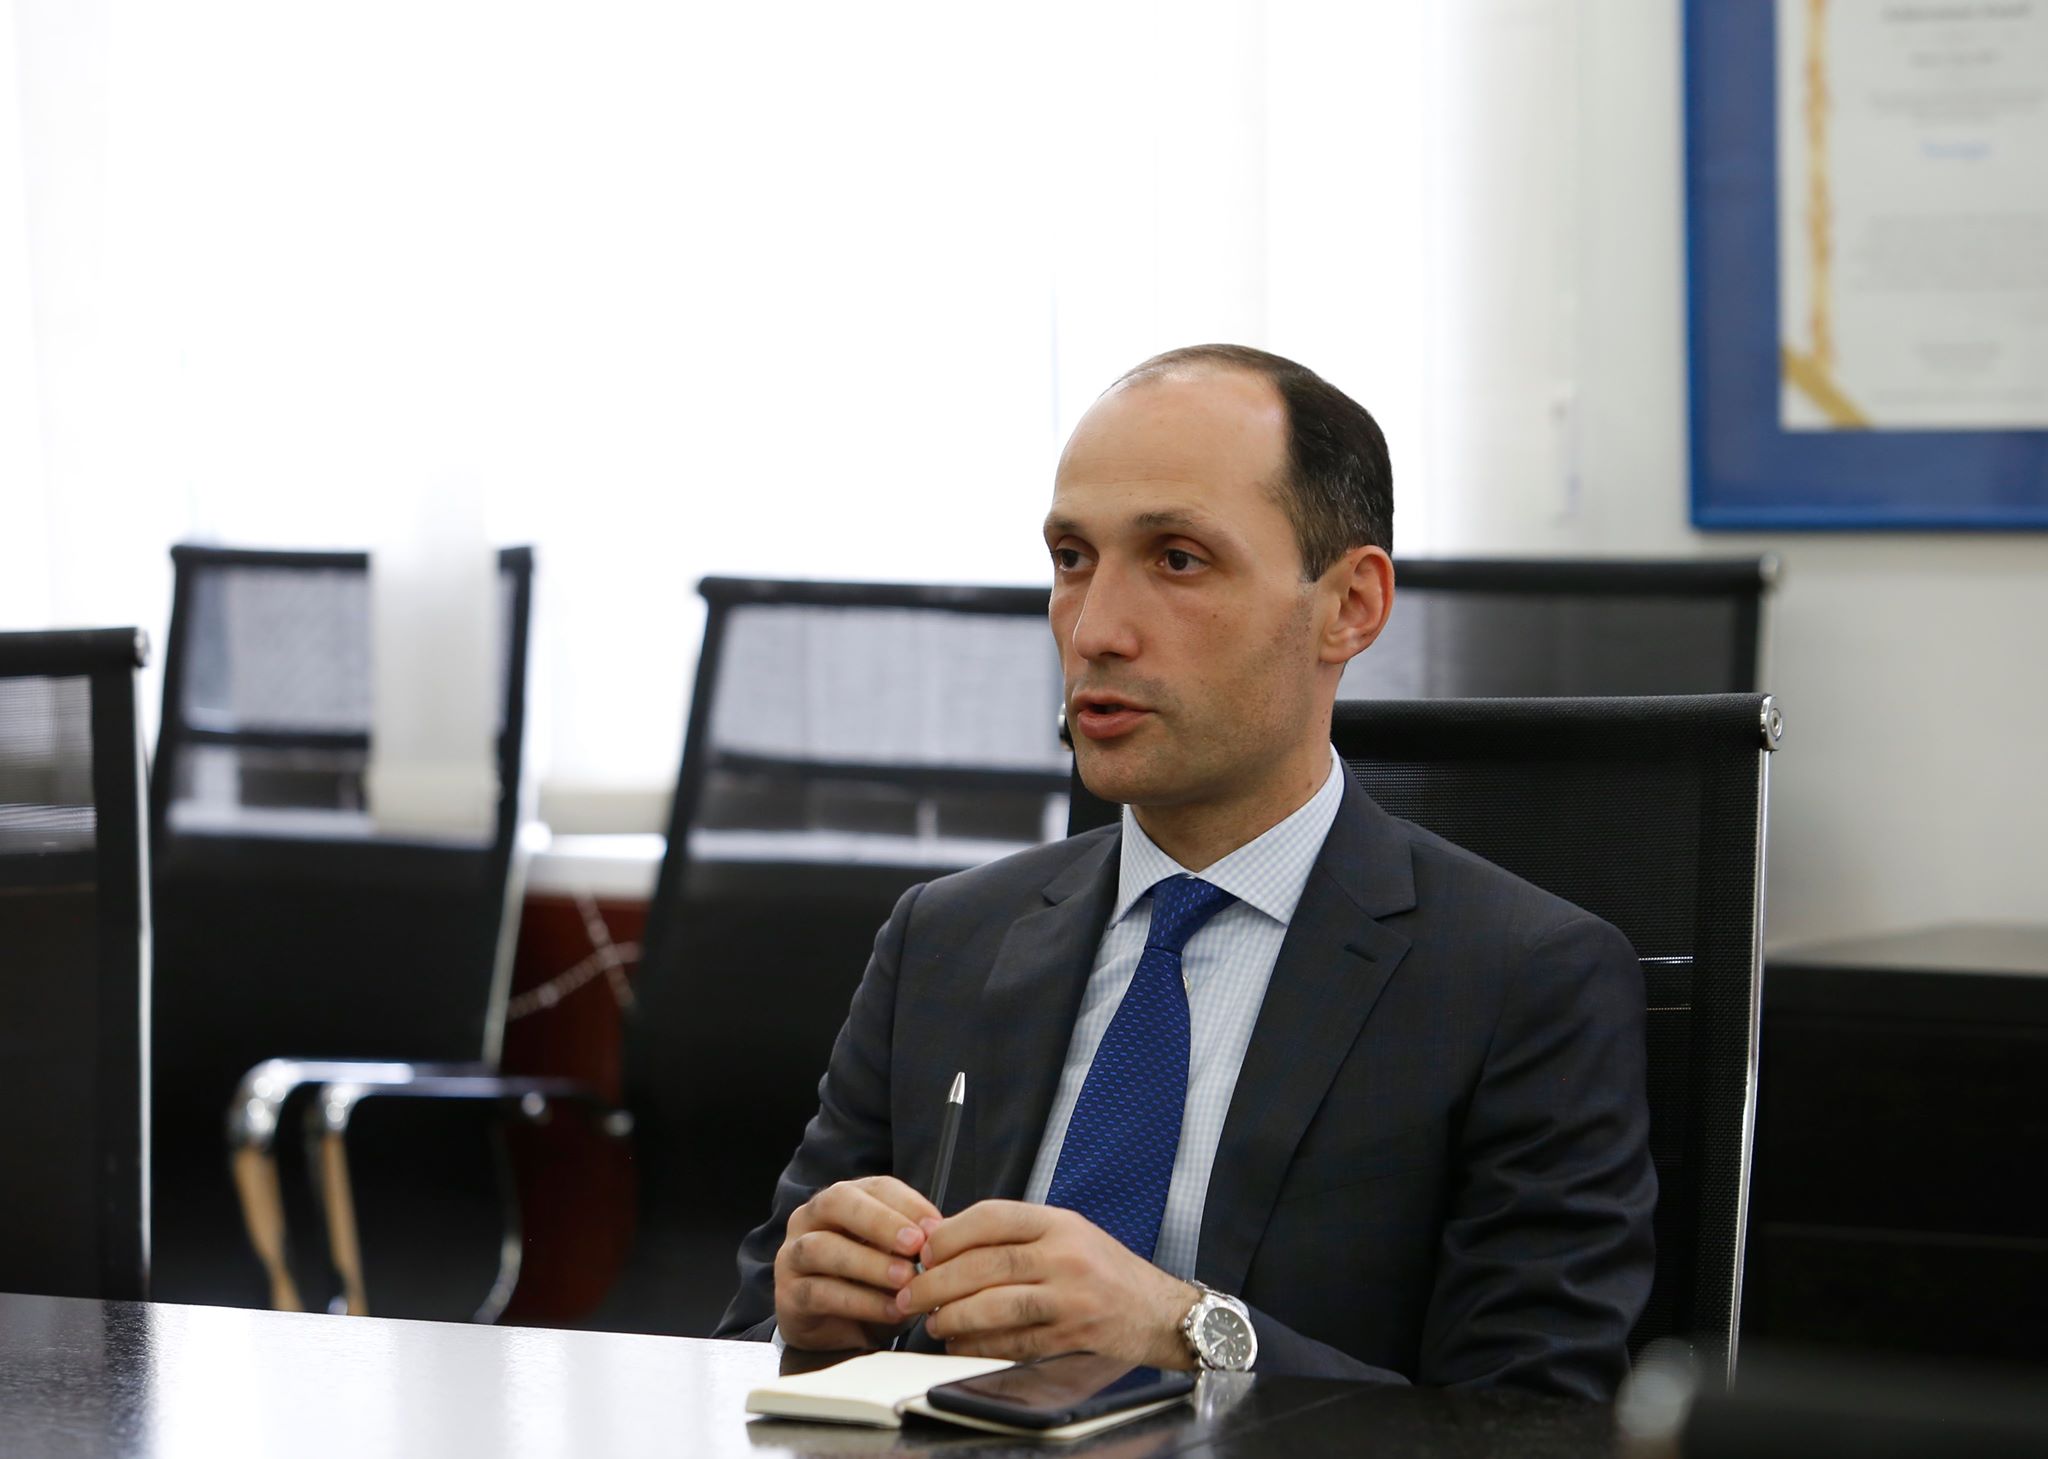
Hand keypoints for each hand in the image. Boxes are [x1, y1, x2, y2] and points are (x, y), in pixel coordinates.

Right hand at [774, 1176, 940, 1350]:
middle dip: (880, 1221)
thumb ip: (913, 1245)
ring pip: (822, 1247)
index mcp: (844, 1200)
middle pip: (838, 1202)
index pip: (875, 1186)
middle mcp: (811, 1218)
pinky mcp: (787, 1295)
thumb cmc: (871, 1284)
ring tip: (905, 1281)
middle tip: (915, 1244)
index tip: (937, 1227)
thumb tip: (943, 1236)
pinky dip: (860, 1301)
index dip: (907, 1203)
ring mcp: (793, 1255)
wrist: (837, 1331)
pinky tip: (890, 1310)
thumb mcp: (896, 1259)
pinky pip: (820, 1292)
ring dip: (869, 1263)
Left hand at [893, 1201, 1197, 1367]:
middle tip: (911, 1294)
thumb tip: (944, 1242)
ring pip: (996, 1306)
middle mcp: (1066, 1256)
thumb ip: (1015, 1236)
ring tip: (932, 1321)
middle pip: (987, 1265)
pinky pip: (1014, 1343)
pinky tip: (960, 1344)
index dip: (949, 1234)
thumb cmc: (1103, 1271)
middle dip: (938, 1282)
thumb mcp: (1067, 1233)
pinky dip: (980, 1346)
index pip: (992, 1217)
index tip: (924, 1251)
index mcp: (1059, 1223)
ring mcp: (1071, 1299)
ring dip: (954, 1317)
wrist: (1159, 1311)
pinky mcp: (1071, 1337)